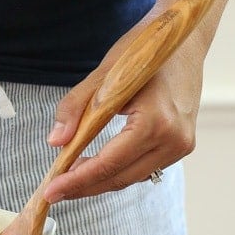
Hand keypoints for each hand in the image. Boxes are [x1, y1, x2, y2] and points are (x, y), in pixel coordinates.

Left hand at [42, 11, 203, 202]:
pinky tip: (92, 168)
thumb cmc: (143, 52)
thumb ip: (75, 108)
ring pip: (130, 177)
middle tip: (52, 192)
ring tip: (66, 180)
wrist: (184, 41)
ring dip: (98, 182)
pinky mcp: (180, 146)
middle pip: (119, 177)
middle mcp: (174, 139)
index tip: (50, 191)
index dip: (77, 180)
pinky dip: (116, 171)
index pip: (109, 163)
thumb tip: (55, 142)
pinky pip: (141, 168)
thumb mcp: (102, 75)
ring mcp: (181, 145)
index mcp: (156, 121)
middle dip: (83, 187)